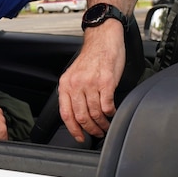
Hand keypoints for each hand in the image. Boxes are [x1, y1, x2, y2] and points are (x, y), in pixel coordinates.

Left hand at [58, 20, 124, 141]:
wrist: (103, 39)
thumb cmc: (91, 57)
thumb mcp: (74, 75)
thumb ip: (73, 93)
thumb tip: (76, 114)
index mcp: (65, 84)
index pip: (66, 114)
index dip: (73, 129)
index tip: (79, 137)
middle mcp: (76, 84)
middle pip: (81, 116)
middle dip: (90, 129)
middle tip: (97, 133)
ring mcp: (91, 83)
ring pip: (95, 113)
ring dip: (102, 124)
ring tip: (106, 126)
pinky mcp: (106, 82)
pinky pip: (107, 105)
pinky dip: (110, 113)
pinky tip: (112, 113)